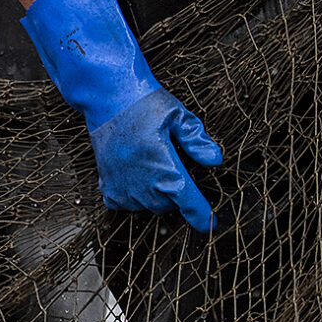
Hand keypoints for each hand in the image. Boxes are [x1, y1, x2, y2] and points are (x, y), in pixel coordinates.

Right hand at [18, 0, 218, 229]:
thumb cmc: (145, 103)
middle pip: (170, 205)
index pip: (190, 204)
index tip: (211, 225)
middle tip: (172, 161)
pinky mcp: (107, 185)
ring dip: (155, 193)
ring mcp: (122, 187)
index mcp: (165, 170)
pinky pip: (126, 203)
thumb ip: (196, 140)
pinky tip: (135, 174)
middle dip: (176, 192)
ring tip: (152, 162)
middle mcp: (143, 185)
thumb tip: (215, 160)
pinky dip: (134, 194)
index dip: (203, 217)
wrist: (107, 96)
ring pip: (148, 205)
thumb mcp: (178, 115)